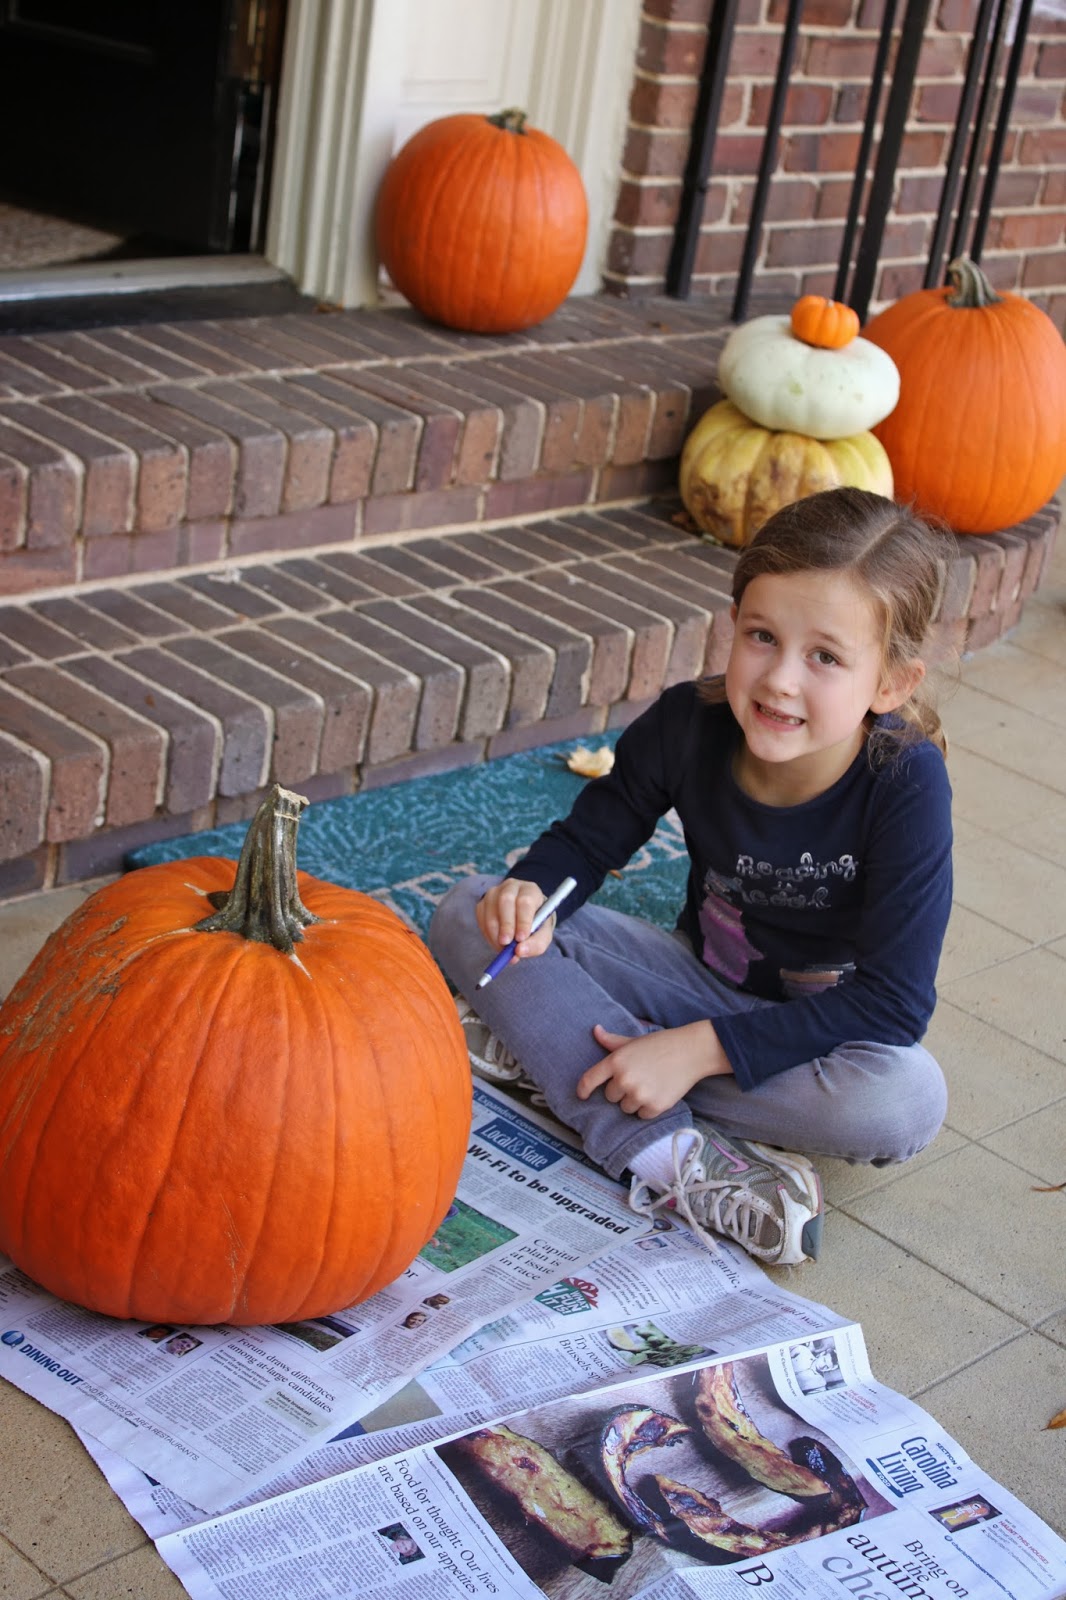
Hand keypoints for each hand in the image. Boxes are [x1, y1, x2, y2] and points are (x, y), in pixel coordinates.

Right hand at [476, 878, 556, 962]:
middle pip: (506, 901)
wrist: (525, 918)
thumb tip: (519, 951)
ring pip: (491, 909)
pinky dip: (487, 933)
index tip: (521, 938)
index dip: (523, 920)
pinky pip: (481, 917)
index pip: (526, 901)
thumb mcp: (543, 934)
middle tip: (506, 944)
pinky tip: (496, 941)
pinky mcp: (482, 903)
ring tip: (502, 948)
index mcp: (531, 890)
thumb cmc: (536, 924)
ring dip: (495, 932)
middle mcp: (512, 887)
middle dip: (506, 925)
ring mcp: (494, 893)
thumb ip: (536, 944)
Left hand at [576, 1021, 733, 1118]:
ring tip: (650, 1084)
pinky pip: (642, 1115)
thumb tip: (595, 1030)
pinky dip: (648, 1108)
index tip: (582, 1096)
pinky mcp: (654, 1106)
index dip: (583, 1090)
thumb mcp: (633, 1040)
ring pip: (626, 1108)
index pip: (590, 1079)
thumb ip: (612, 1041)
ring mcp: (639, 1094)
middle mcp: (624, 1079)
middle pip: (610, 1097)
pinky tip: (658, 1092)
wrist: (691, 1051)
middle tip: (638, 1078)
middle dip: (621, 1091)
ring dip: (634, 1101)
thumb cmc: (661, 1044)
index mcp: (616, 1061)